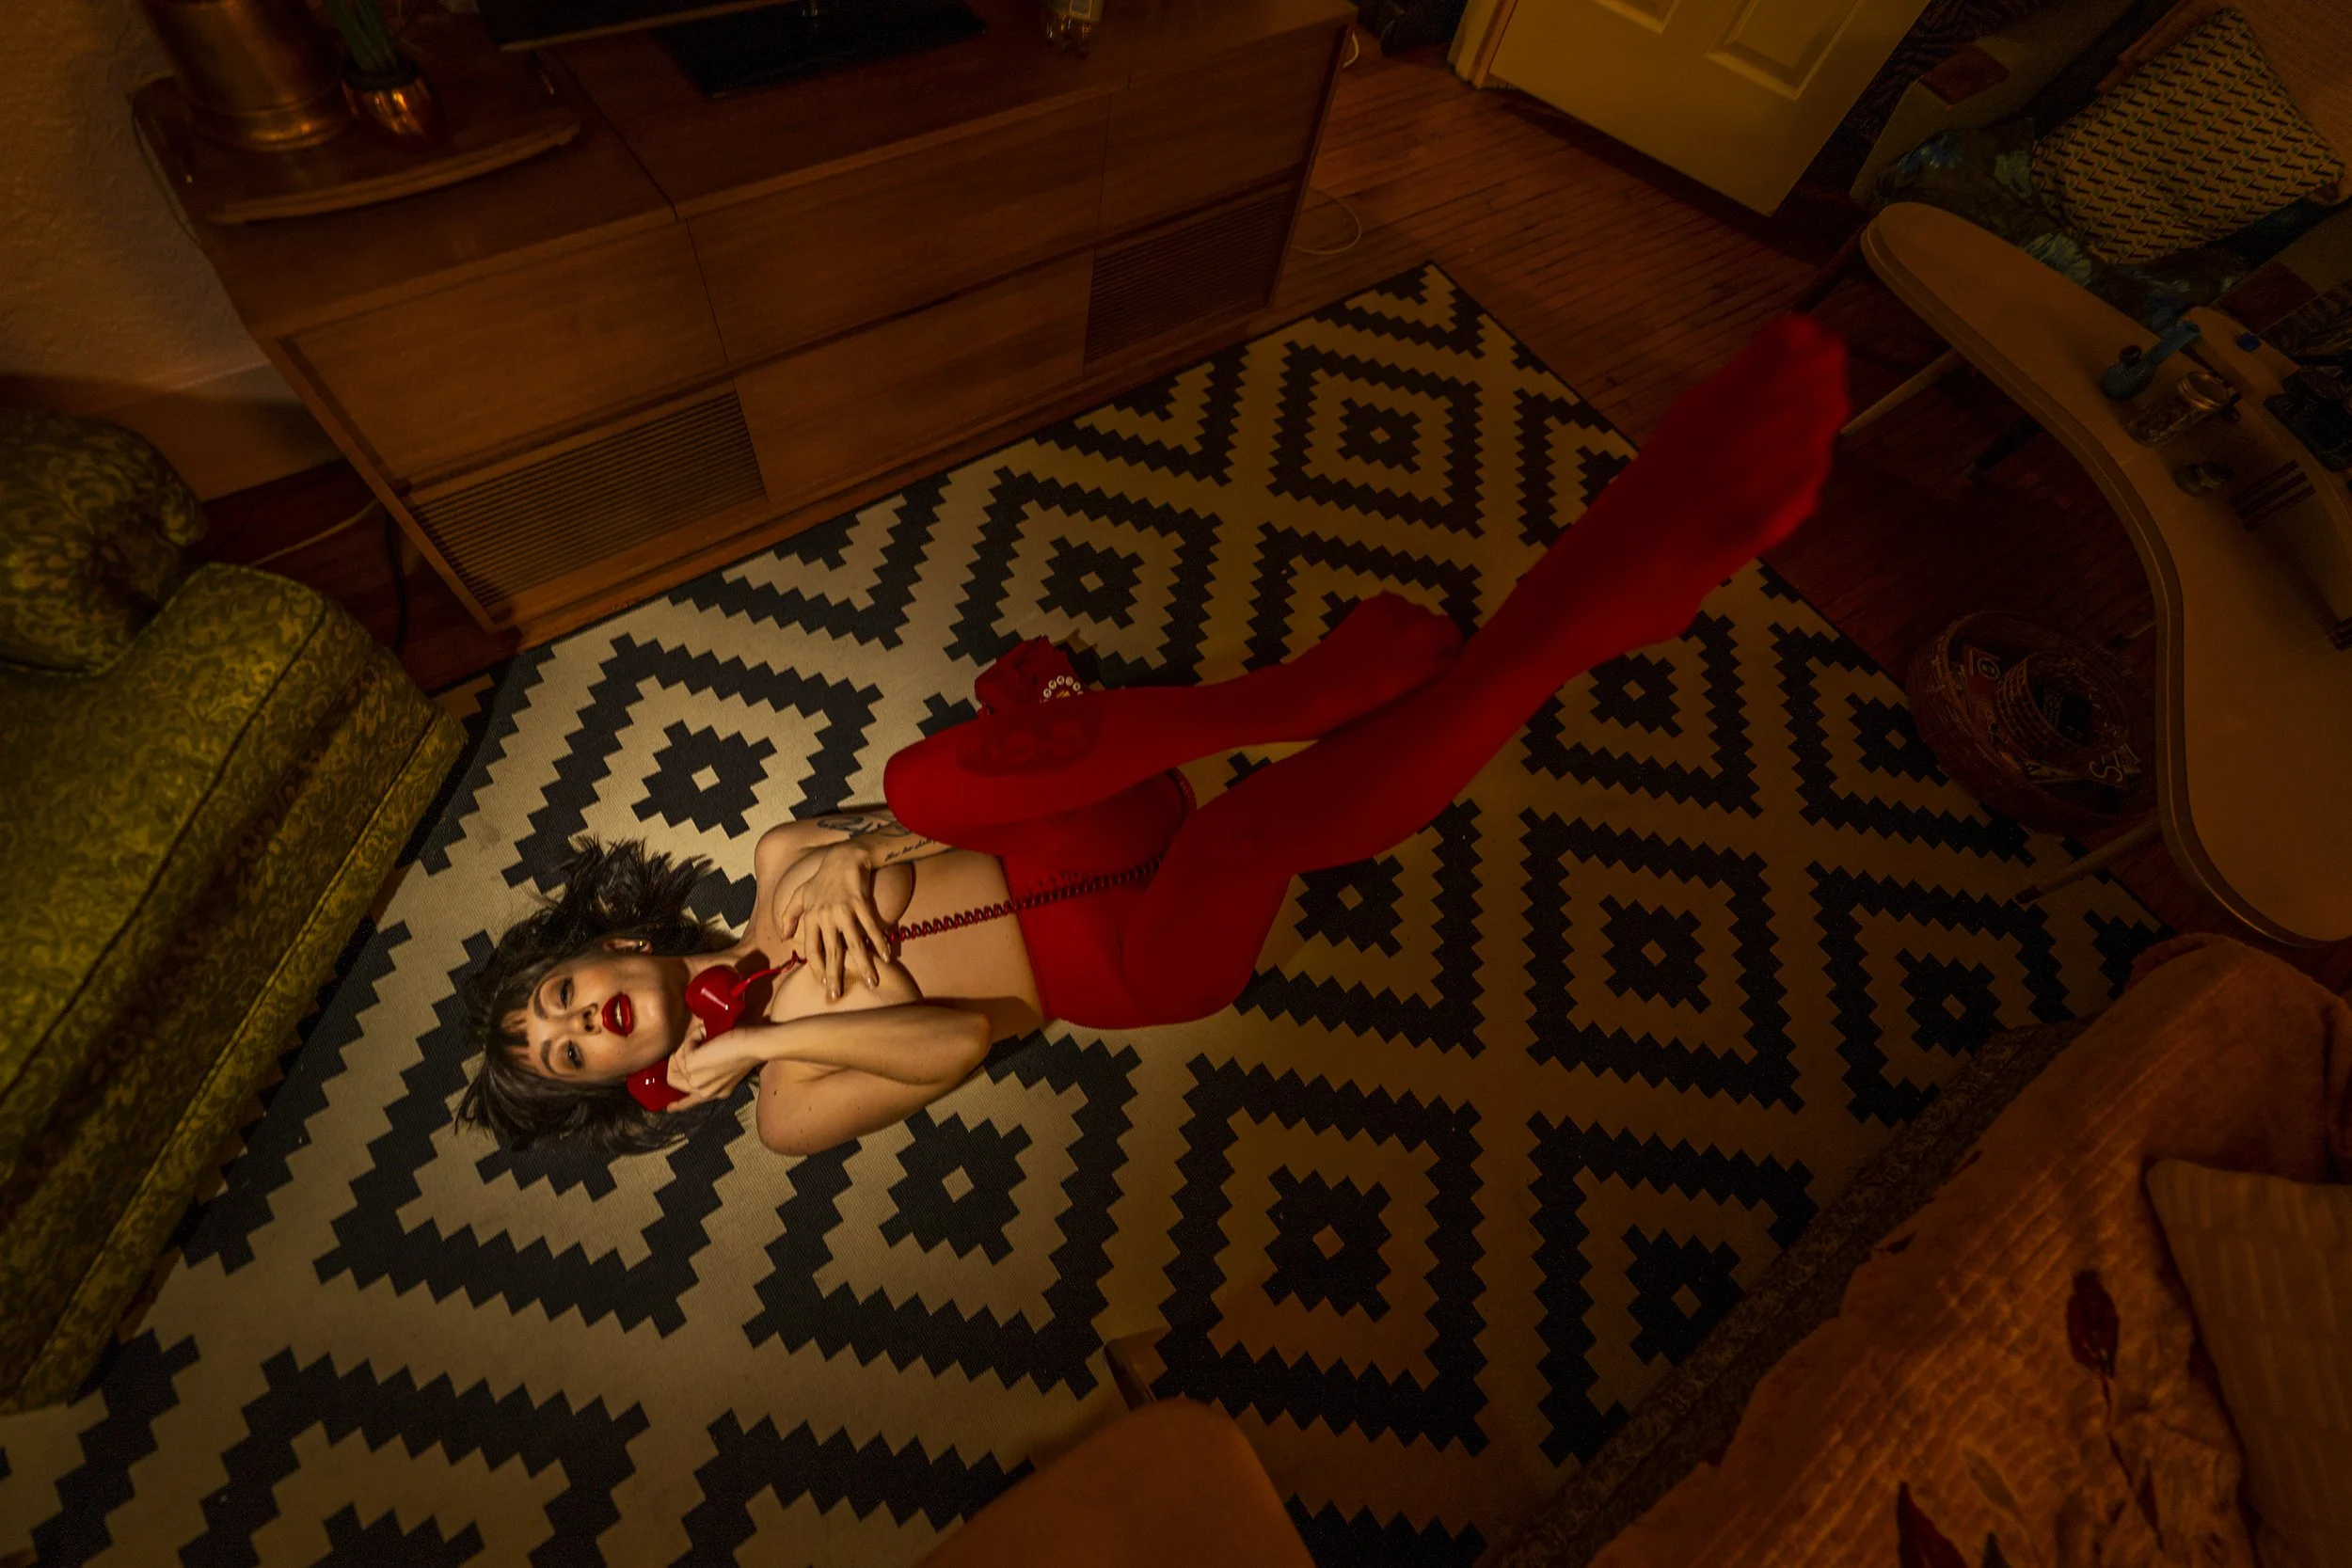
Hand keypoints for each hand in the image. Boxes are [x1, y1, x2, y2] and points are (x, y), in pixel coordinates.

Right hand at [665, 1018, 752, 1111]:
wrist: (753, 1046)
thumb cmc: (746, 1050)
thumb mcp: (727, 1069)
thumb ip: (711, 1074)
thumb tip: (691, 1061)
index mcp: (715, 1094)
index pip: (688, 1103)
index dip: (678, 1104)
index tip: (669, 1107)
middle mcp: (704, 1093)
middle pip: (674, 1080)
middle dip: (676, 1062)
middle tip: (681, 1051)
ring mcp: (696, 1080)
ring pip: (675, 1064)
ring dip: (686, 1047)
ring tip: (702, 1037)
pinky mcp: (692, 1065)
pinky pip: (684, 1049)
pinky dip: (693, 1037)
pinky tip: (704, 1034)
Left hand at [777, 843, 891, 998]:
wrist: (844, 857)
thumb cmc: (822, 878)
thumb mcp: (800, 894)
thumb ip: (790, 915)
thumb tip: (784, 937)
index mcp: (811, 917)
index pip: (812, 950)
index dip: (817, 969)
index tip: (823, 985)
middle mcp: (825, 916)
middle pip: (832, 952)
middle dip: (835, 976)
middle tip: (838, 996)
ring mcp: (844, 910)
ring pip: (854, 943)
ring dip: (865, 964)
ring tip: (872, 982)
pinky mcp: (861, 903)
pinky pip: (871, 927)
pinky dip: (880, 942)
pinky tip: (887, 956)